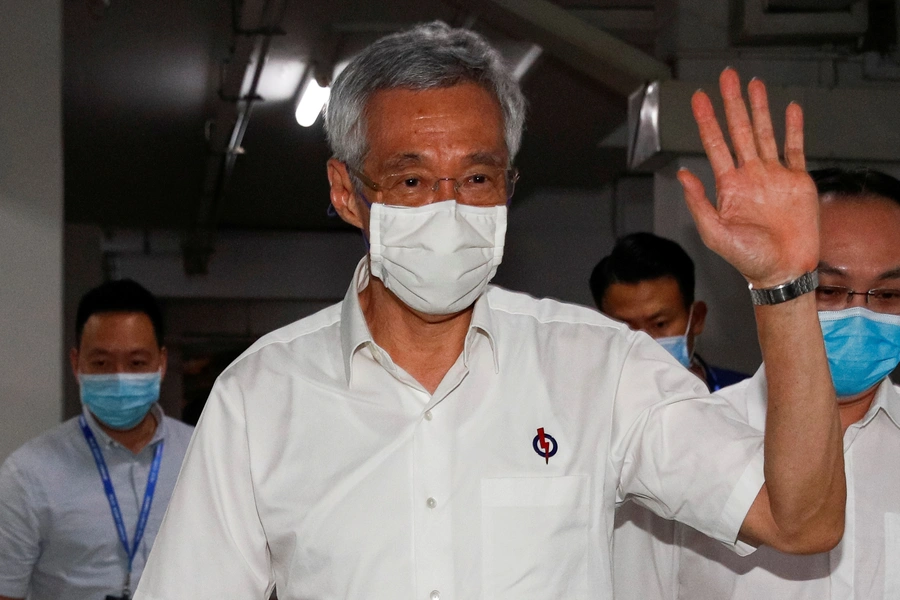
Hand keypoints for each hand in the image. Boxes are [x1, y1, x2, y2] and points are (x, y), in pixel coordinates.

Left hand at [678, 68, 818, 288]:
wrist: (782, 271)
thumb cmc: (747, 259)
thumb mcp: (714, 233)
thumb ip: (698, 203)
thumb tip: (682, 174)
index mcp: (728, 186)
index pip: (714, 144)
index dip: (706, 120)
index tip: (698, 98)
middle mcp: (749, 176)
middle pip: (739, 130)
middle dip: (732, 103)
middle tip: (726, 77)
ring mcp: (773, 176)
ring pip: (765, 133)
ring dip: (759, 108)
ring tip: (753, 84)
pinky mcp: (797, 181)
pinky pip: (795, 149)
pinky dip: (794, 128)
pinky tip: (790, 109)